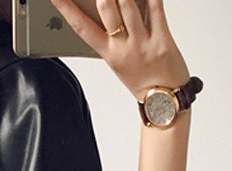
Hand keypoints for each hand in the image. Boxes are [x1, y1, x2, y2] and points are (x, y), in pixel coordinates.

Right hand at [49, 0, 189, 100]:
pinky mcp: (162, 40)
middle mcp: (122, 47)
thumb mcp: (119, 61)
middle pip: (105, 9)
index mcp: (108, 54)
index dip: (66, 9)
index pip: (81, 27)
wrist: (165, 100)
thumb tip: (105, 6)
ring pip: (128, 4)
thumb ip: (112, 36)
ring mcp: (142, 43)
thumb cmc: (142, 80)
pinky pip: (156, 7)